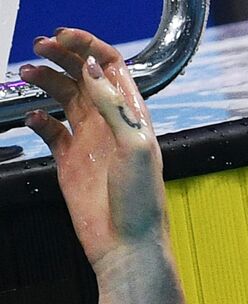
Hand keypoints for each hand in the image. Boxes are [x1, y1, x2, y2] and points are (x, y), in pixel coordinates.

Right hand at [19, 28, 166, 271]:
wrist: (127, 245)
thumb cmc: (142, 201)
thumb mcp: (135, 145)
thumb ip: (113, 105)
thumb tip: (92, 67)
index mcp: (133, 116)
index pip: (112, 68)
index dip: (90, 47)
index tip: (65, 37)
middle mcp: (111, 125)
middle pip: (84, 76)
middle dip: (62, 56)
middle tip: (40, 46)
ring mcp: (89, 142)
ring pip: (64, 98)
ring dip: (46, 81)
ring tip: (28, 72)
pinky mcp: (69, 162)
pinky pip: (51, 131)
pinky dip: (39, 119)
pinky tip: (34, 118)